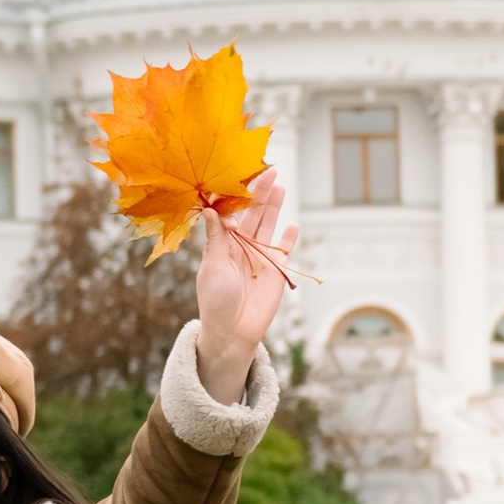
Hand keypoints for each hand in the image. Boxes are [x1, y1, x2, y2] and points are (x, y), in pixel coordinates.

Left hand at [193, 168, 288, 409]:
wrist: (232, 332)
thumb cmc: (215, 300)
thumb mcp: (212, 266)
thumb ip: (216, 238)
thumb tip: (210, 207)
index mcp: (223, 243)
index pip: (231, 212)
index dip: (236, 193)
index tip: (240, 173)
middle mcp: (242, 246)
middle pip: (254, 213)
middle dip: (260, 192)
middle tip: (269, 170)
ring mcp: (260, 257)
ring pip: (269, 226)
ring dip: (274, 207)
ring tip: (279, 186)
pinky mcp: (277, 271)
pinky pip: (285, 250)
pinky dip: (289, 238)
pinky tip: (292, 224)